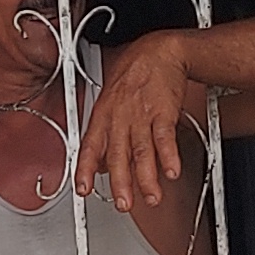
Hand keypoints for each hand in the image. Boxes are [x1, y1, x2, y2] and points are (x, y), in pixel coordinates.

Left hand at [75, 32, 208, 205]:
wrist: (160, 50)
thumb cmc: (134, 74)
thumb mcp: (109, 99)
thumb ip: (105, 134)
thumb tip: (100, 164)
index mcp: (103, 114)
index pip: (90, 146)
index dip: (85, 169)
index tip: (82, 190)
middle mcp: (120, 117)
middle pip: (118, 154)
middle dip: (120, 183)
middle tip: (123, 204)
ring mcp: (142, 114)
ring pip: (142, 150)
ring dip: (147, 177)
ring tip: (151, 197)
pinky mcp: (163, 111)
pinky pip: (165, 136)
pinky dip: (169, 155)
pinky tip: (171, 171)